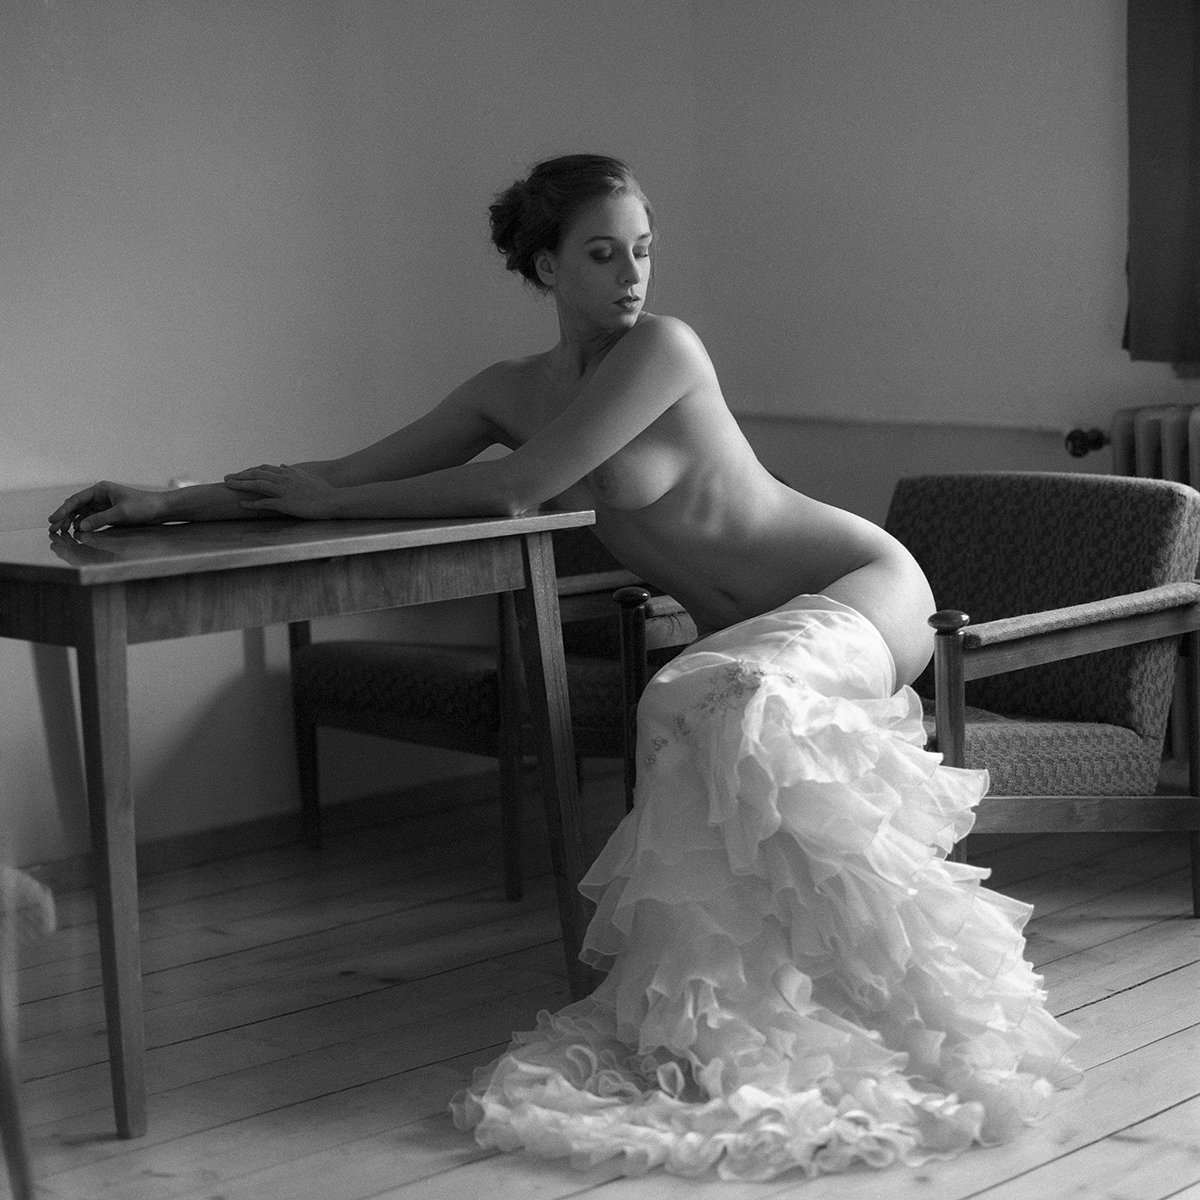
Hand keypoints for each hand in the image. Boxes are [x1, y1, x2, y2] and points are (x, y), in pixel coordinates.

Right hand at [47, 481, 167, 534]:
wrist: (160, 509)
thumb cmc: (143, 506)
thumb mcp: (121, 513)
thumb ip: (100, 519)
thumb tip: (81, 527)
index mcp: (101, 490)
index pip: (76, 500)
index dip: (63, 510)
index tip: (53, 519)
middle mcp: (100, 496)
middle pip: (76, 507)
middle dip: (64, 517)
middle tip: (53, 529)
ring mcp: (103, 505)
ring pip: (82, 514)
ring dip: (71, 522)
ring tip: (61, 531)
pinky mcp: (109, 514)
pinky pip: (91, 519)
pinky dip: (83, 525)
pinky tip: (76, 531)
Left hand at [223, 464, 335, 518]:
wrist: (334, 500)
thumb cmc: (325, 490)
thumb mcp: (309, 477)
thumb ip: (294, 471)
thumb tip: (284, 465)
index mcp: (289, 473)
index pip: (264, 469)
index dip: (250, 471)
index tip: (239, 473)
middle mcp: (284, 479)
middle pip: (256, 474)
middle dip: (240, 475)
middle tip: (226, 478)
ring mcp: (284, 491)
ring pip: (257, 485)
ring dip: (240, 485)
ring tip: (227, 486)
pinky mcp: (285, 503)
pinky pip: (265, 502)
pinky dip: (252, 503)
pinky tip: (242, 504)